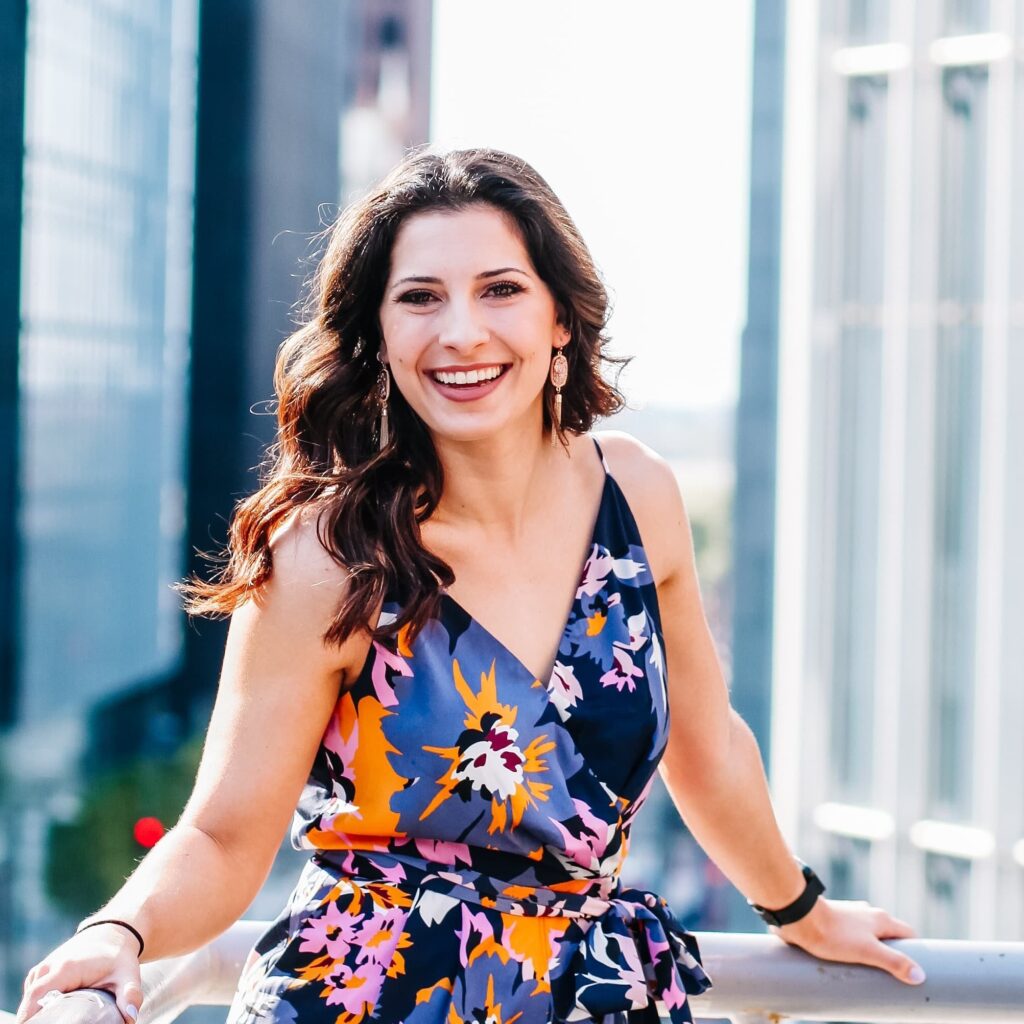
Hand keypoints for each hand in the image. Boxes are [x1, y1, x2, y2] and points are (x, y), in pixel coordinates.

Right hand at [16, 924, 143, 1023]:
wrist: (110, 933)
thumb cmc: (118, 957)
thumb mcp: (128, 974)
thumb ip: (130, 994)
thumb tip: (130, 1017)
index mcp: (65, 968)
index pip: (37, 995)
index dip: (29, 1016)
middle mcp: (47, 968)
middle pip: (30, 1002)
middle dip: (35, 1020)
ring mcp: (41, 971)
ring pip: (30, 1001)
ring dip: (37, 1015)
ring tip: (56, 1020)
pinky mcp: (39, 975)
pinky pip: (32, 997)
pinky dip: (37, 1009)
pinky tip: (52, 1016)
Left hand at [772, 897, 925, 984]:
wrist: (799, 917)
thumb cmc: (833, 933)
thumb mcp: (868, 951)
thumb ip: (894, 962)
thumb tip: (919, 976)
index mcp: (880, 918)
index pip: (907, 933)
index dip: (915, 949)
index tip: (917, 968)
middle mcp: (867, 914)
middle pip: (888, 935)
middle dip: (892, 953)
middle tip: (894, 976)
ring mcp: (849, 917)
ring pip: (868, 936)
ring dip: (871, 952)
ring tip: (871, 973)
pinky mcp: (833, 922)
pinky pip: (850, 937)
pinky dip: (854, 949)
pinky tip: (848, 962)